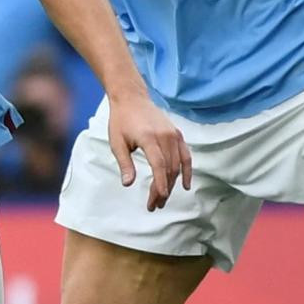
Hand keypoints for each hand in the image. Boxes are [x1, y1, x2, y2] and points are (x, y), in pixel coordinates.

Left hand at [107, 94, 191, 210]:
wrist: (132, 98)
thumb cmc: (121, 120)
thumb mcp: (117, 142)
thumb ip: (124, 163)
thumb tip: (128, 184)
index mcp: (149, 137)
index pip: (159, 164)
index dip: (160, 183)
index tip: (159, 198)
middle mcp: (165, 136)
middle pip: (169, 168)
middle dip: (163, 189)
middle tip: (154, 205)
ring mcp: (173, 134)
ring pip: (177, 165)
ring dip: (172, 184)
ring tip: (163, 199)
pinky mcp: (177, 134)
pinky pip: (185, 155)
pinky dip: (187, 170)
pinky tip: (185, 185)